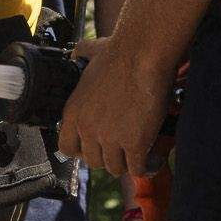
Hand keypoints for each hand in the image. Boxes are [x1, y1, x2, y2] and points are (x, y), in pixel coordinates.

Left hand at [58, 38, 174, 178]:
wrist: (143, 54)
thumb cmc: (120, 51)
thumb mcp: (89, 54)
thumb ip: (79, 57)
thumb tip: (77, 53)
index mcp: (73, 111)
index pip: (66, 147)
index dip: (81, 150)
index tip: (94, 146)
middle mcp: (88, 128)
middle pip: (93, 162)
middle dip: (107, 157)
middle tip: (121, 149)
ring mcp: (111, 138)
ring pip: (116, 168)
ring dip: (128, 163)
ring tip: (139, 154)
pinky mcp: (135, 143)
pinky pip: (138, 169)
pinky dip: (147, 166)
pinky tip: (154, 159)